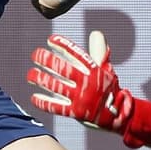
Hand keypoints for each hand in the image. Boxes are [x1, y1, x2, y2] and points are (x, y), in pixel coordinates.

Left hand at [27, 32, 150, 146]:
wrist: (120, 117)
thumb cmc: (109, 90)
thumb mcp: (107, 70)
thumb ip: (98, 51)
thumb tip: (96, 33)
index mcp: (95, 70)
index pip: (77, 54)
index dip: (63, 46)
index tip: (50, 40)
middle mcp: (88, 83)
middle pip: (63, 68)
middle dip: (47, 60)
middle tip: (35, 54)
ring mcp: (82, 98)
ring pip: (56, 86)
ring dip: (41, 80)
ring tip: (30, 75)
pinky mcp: (77, 113)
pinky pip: (57, 107)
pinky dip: (45, 102)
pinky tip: (34, 97)